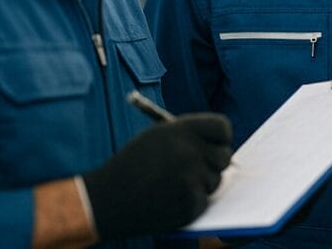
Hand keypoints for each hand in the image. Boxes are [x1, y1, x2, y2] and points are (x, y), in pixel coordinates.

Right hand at [82, 113, 232, 240]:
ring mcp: (191, 177)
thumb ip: (188, 136)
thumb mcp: (156, 138)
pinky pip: (204, 201)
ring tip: (172, 186)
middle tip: (198, 170)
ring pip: (214, 181)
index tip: (216, 145)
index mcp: (182, 130)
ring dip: (200, 185)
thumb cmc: (131, 166)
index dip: (221, 137)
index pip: (222, 127)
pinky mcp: (190, 202)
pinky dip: (191, 204)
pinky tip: (168, 200)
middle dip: (214, 164)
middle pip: (224, 157)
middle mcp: (190, 151)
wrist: (107, 199)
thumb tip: (217, 143)